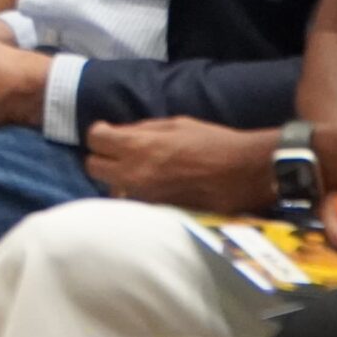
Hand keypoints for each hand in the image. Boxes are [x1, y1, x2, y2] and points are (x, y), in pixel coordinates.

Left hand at [85, 119, 279, 212]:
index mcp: (137, 147)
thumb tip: (123, 133)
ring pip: (110, 188)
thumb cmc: (213, 143)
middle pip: (92, 166)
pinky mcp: (155, 212)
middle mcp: (133, 174)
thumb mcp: (176, 124)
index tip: (109, 132)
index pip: (95, 139)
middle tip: (119, 152)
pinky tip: (151, 185)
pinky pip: (132, 202)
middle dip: (102, 157)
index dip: (100, 133)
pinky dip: (135, 193)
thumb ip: (144, 129)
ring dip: (117, 178)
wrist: (244, 174)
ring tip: (136, 170)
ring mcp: (142, 197)